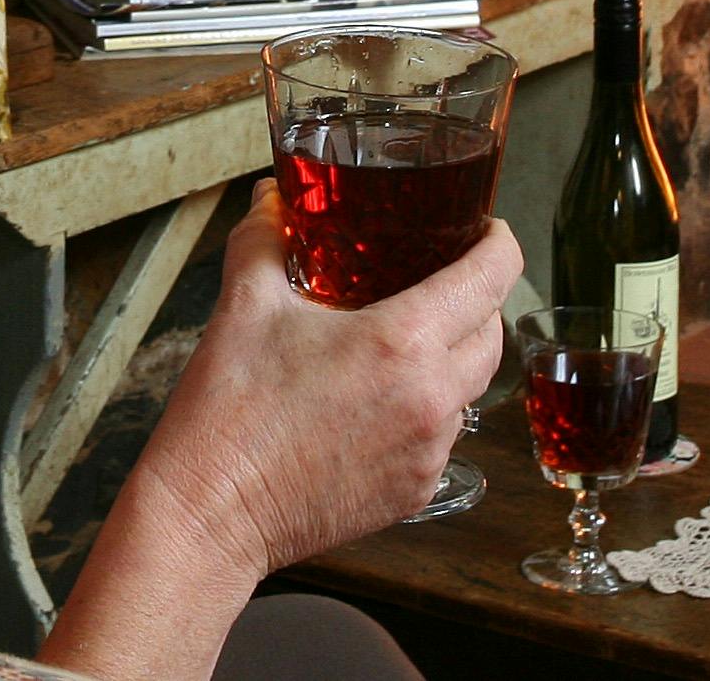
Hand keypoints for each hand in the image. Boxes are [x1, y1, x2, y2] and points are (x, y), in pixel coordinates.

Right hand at [124, 186, 519, 580]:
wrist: (211, 512)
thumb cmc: (228, 410)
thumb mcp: (243, 303)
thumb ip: (264, 236)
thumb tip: (273, 198)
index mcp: (402, 343)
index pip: (492, 278)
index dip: (498, 243)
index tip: (484, 229)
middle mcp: (431, 400)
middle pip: (493, 336)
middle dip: (479, 301)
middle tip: (439, 279)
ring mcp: (429, 454)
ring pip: (470, 390)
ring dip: (450, 360)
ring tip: (398, 343)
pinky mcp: (415, 493)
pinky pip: (441, 438)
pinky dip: (424, 411)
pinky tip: (375, 401)